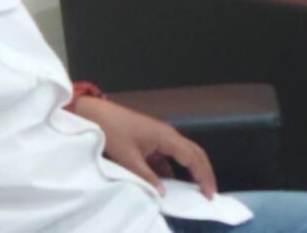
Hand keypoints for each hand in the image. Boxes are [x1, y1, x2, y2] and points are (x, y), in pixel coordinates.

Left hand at [74, 97, 216, 197]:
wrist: (97, 114)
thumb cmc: (113, 131)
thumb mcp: (128, 157)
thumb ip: (146, 176)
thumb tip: (162, 193)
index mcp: (166, 136)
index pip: (192, 157)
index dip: (203, 175)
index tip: (209, 193)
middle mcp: (168, 135)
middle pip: (194, 153)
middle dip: (204, 172)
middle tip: (210, 192)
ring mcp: (160, 137)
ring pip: (183, 155)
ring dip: (191, 171)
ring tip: (196, 190)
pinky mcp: (151, 141)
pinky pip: (168, 157)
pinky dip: (174, 170)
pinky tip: (171, 184)